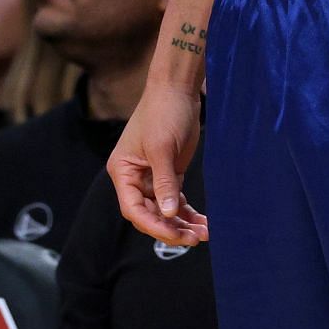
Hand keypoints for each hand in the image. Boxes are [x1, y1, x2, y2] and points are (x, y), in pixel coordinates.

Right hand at [108, 83, 207, 246]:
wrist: (178, 90)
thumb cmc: (163, 113)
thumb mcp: (162, 149)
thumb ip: (164, 183)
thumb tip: (168, 215)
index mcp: (123, 171)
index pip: (133, 208)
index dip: (153, 225)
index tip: (174, 234)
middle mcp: (134, 178)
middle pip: (150, 214)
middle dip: (171, 228)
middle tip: (196, 238)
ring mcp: (152, 177)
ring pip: (165, 211)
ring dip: (183, 224)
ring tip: (205, 233)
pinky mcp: (169, 174)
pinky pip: (176, 201)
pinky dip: (188, 213)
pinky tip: (204, 222)